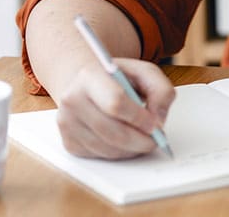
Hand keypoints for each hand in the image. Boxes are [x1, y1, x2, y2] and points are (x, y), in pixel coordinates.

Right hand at [55, 58, 174, 159]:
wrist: (86, 83)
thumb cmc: (118, 78)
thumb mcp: (145, 72)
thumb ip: (161, 90)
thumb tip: (159, 120)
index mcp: (90, 76)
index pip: (115, 102)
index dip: (139, 118)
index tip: (156, 125)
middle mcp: (72, 100)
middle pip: (111, 131)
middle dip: (139, 140)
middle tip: (157, 139)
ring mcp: (67, 123)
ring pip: (106, 147)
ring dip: (131, 149)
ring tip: (145, 140)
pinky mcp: (69, 142)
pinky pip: (99, 156)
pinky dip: (119, 153)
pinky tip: (128, 142)